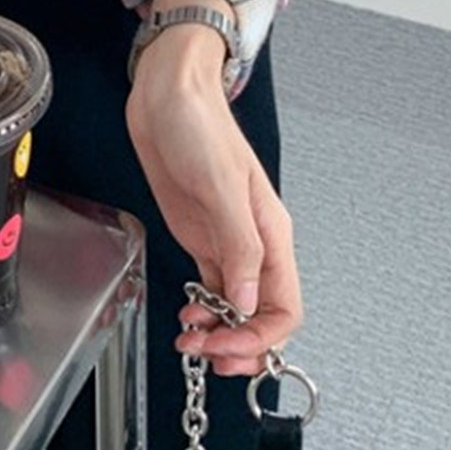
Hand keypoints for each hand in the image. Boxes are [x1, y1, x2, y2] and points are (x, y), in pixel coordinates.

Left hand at [125, 26, 302, 378]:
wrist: (166, 94)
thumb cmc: (197, 124)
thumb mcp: (220, 186)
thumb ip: (239, 246)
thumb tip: (250, 302)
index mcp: (270, 233)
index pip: (284, 306)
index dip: (260, 338)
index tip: (228, 349)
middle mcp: (252, 242)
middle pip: (263, 315)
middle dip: (240, 345)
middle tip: (206, 355)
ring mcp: (225, 240)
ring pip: (237, 307)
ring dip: (218, 333)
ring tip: (190, 341)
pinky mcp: (200, 235)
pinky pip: (214, 288)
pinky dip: (204, 310)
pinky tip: (187, 314)